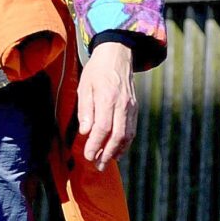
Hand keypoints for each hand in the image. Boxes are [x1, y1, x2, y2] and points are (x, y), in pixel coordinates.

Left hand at [73, 40, 138, 168]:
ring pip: (127, 135)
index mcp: (107, 98)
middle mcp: (122, 104)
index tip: (87, 155)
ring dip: (117, 151)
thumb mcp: (84, 86)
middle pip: (117, 135)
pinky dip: (125, 143)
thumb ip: (85, 109)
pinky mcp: (135, 108)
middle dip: (106, 153)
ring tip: (105, 162)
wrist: (117, 55)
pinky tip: (117, 151)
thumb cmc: (96, 71)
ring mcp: (131, 107)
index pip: (102, 128)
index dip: (95, 144)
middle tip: (97, 165)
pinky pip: (132, 130)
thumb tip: (85, 131)